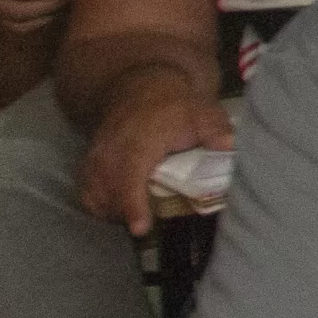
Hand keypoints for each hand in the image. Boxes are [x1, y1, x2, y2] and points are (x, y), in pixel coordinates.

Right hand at [79, 84, 235, 234]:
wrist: (139, 89)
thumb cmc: (175, 105)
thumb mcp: (202, 112)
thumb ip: (216, 130)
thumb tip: (230, 145)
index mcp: (138, 144)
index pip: (130, 179)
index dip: (133, 205)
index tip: (140, 228)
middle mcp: (110, 154)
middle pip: (110, 196)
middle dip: (128, 214)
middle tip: (153, 223)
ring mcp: (95, 160)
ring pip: (95, 198)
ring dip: (116, 212)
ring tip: (142, 214)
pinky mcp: (88, 165)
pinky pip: (87, 194)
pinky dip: (101, 206)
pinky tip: (123, 208)